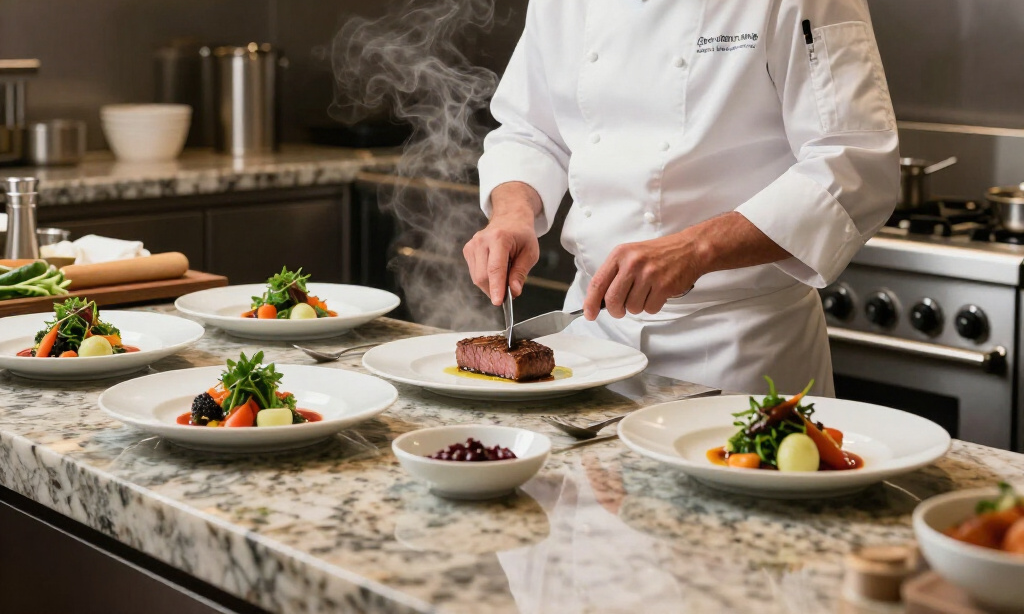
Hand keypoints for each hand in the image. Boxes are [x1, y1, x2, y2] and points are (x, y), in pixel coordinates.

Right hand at [463, 182, 541, 304]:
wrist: (510, 217)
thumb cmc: (522, 234)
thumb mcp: (530, 252)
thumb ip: (521, 272)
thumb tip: (514, 291)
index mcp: (499, 238)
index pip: (495, 268)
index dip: (496, 287)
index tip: (498, 302)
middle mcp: (482, 241)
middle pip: (483, 276)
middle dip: (495, 289)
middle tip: (510, 291)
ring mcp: (472, 245)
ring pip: (477, 277)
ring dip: (491, 284)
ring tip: (504, 274)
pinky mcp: (467, 250)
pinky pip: (474, 273)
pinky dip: (485, 278)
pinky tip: (495, 270)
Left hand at [583, 232, 704, 319]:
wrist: (688, 249)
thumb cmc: (657, 254)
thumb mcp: (631, 255)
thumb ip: (614, 274)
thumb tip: (598, 301)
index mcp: (620, 255)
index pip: (598, 283)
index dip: (591, 302)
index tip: (589, 314)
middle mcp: (632, 264)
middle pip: (613, 300)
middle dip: (615, 311)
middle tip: (620, 310)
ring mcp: (649, 275)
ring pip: (632, 308)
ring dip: (637, 307)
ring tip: (645, 293)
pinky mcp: (664, 286)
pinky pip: (650, 309)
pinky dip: (652, 307)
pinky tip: (657, 294)